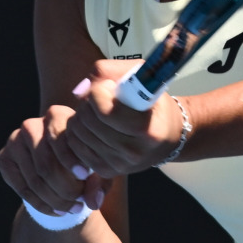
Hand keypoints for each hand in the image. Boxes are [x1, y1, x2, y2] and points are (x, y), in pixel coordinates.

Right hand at [0, 106, 108, 212]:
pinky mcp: (4, 158)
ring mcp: (14, 141)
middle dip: (65, 188)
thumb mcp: (96, 168)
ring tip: (73, 209)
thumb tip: (94, 201)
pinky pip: (22, 188)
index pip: (59, 137)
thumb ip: (98, 182)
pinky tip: (57, 211)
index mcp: (56, 115)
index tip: (84, 176)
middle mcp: (31, 125)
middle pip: (45, 163)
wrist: (59, 163)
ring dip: (55, 200)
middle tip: (80, 203)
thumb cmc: (84, 160)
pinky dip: (41, 204)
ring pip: (34, 179)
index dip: (71, 159)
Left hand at [64, 59, 187, 177]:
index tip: (110, 87)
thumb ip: (109, 72)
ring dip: (80, 116)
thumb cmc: (153, 103)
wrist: (167, 138)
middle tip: (101, 98)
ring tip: (97, 112)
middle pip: (87, 120)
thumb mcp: (141, 76)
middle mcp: (133, 151)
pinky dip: (77, 131)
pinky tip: (92, 126)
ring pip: (77, 132)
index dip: (99, 91)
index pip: (105, 110)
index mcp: (147, 129)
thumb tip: (80, 90)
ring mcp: (119, 164)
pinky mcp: (106, 170)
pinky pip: (75, 146)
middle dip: (87, 102)